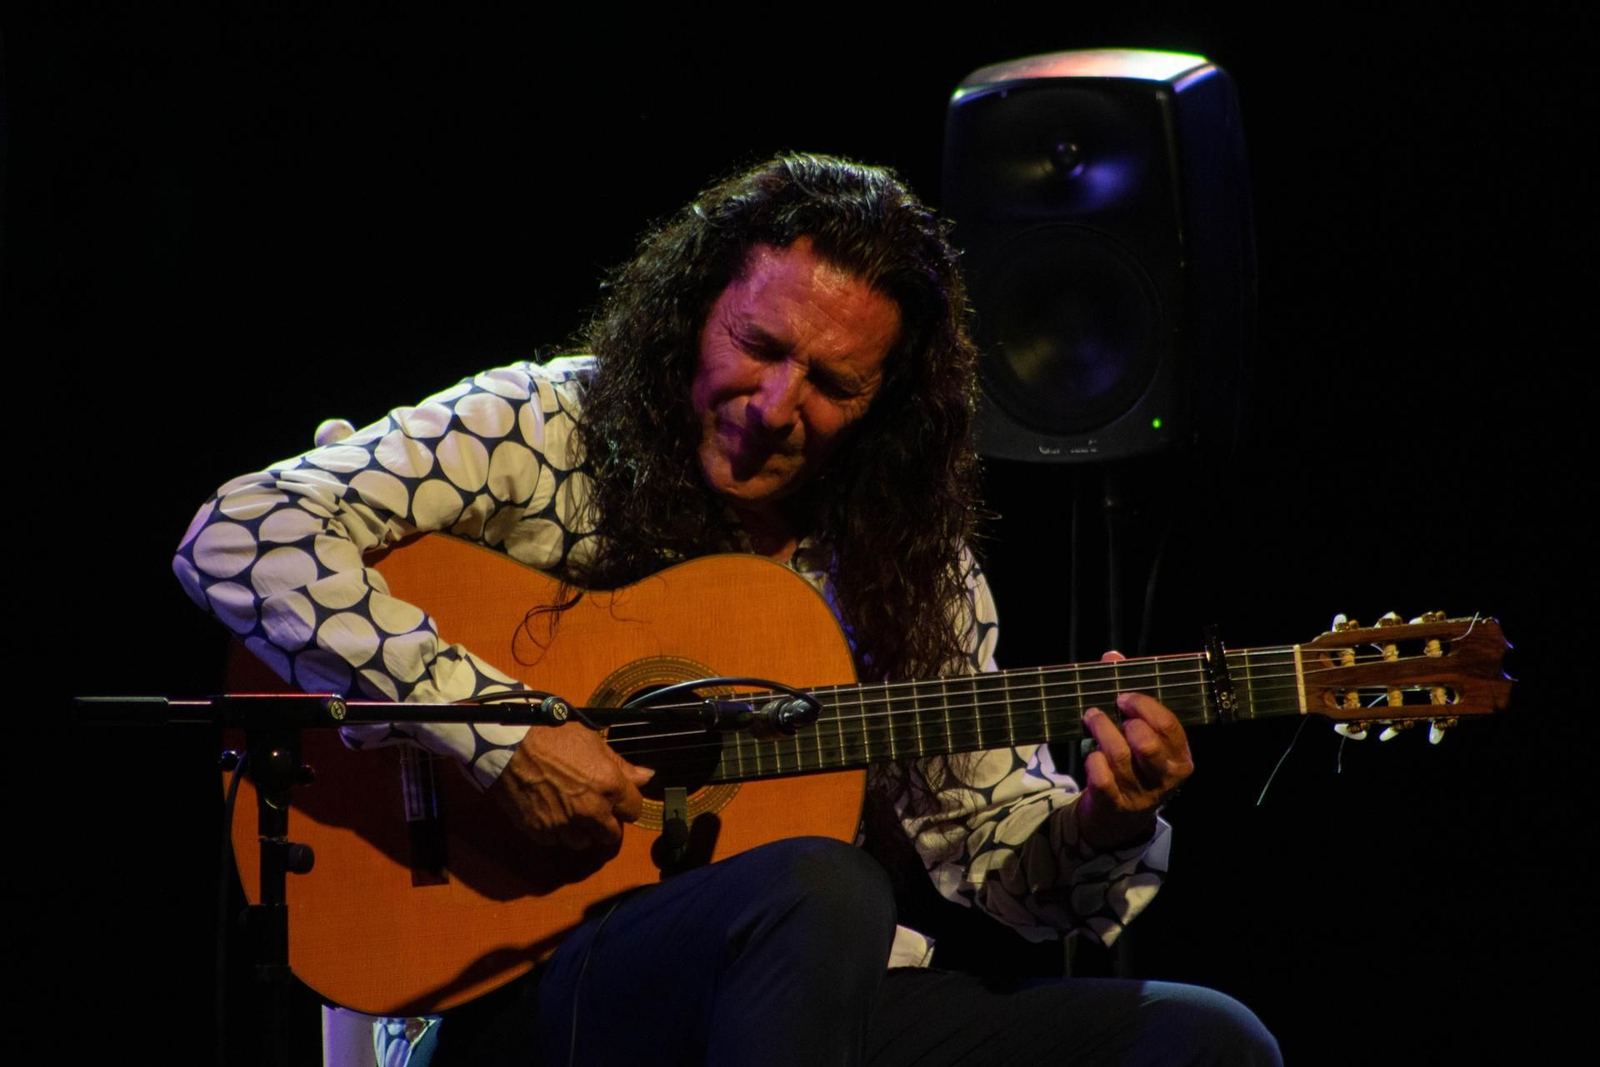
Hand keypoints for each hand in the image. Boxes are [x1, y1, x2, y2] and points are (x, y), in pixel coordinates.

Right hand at [488, 723, 653, 850]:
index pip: (634, 811)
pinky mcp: (540, 832)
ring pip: (583, 843)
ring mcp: (564, 824)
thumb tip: (647, 777)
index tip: (617, 800)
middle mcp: (590, 810)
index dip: (626, 804)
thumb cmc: (553, 735)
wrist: (508, 742)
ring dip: (581, 831)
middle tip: (594, 808)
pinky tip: (550, 812)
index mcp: (609, 786)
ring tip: (570, 812)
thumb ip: (622, 766)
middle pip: (611, 836)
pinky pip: (556, 842)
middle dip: (606, 824)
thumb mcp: (593, 742)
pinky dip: (556, 832)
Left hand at [1076, 650, 1193, 851]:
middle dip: (1122, 720)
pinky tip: (1091, 754)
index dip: (1144, 706)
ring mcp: (1141, 794)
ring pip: (1120, 757)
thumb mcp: (1142, 735)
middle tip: (1105, 710)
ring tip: (1091, 718)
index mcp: (1180, 758)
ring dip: (1101, 731)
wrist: (1120, 817)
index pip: (1169, 726)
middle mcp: (1165, 778)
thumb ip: (1131, 696)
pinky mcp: (1115, 805)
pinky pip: (1102, 780)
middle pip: (1146, 743)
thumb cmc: (1135, 765)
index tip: (1123, 696)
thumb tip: (1112, 657)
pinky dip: (1093, 762)